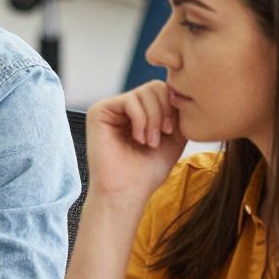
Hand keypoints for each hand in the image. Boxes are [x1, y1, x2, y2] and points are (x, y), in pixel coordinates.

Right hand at [85, 83, 185, 203]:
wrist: (128, 191)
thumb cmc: (148, 170)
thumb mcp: (174, 137)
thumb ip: (178, 112)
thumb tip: (179, 89)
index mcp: (140, 112)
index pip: (162, 90)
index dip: (173, 106)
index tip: (173, 131)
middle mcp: (124, 107)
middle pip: (154, 86)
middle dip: (164, 111)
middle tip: (162, 135)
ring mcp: (111, 107)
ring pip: (144, 92)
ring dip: (153, 119)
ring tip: (149, 142)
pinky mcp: (99, 111)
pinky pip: (130, 100)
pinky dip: (140, 120)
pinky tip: (138, 138)